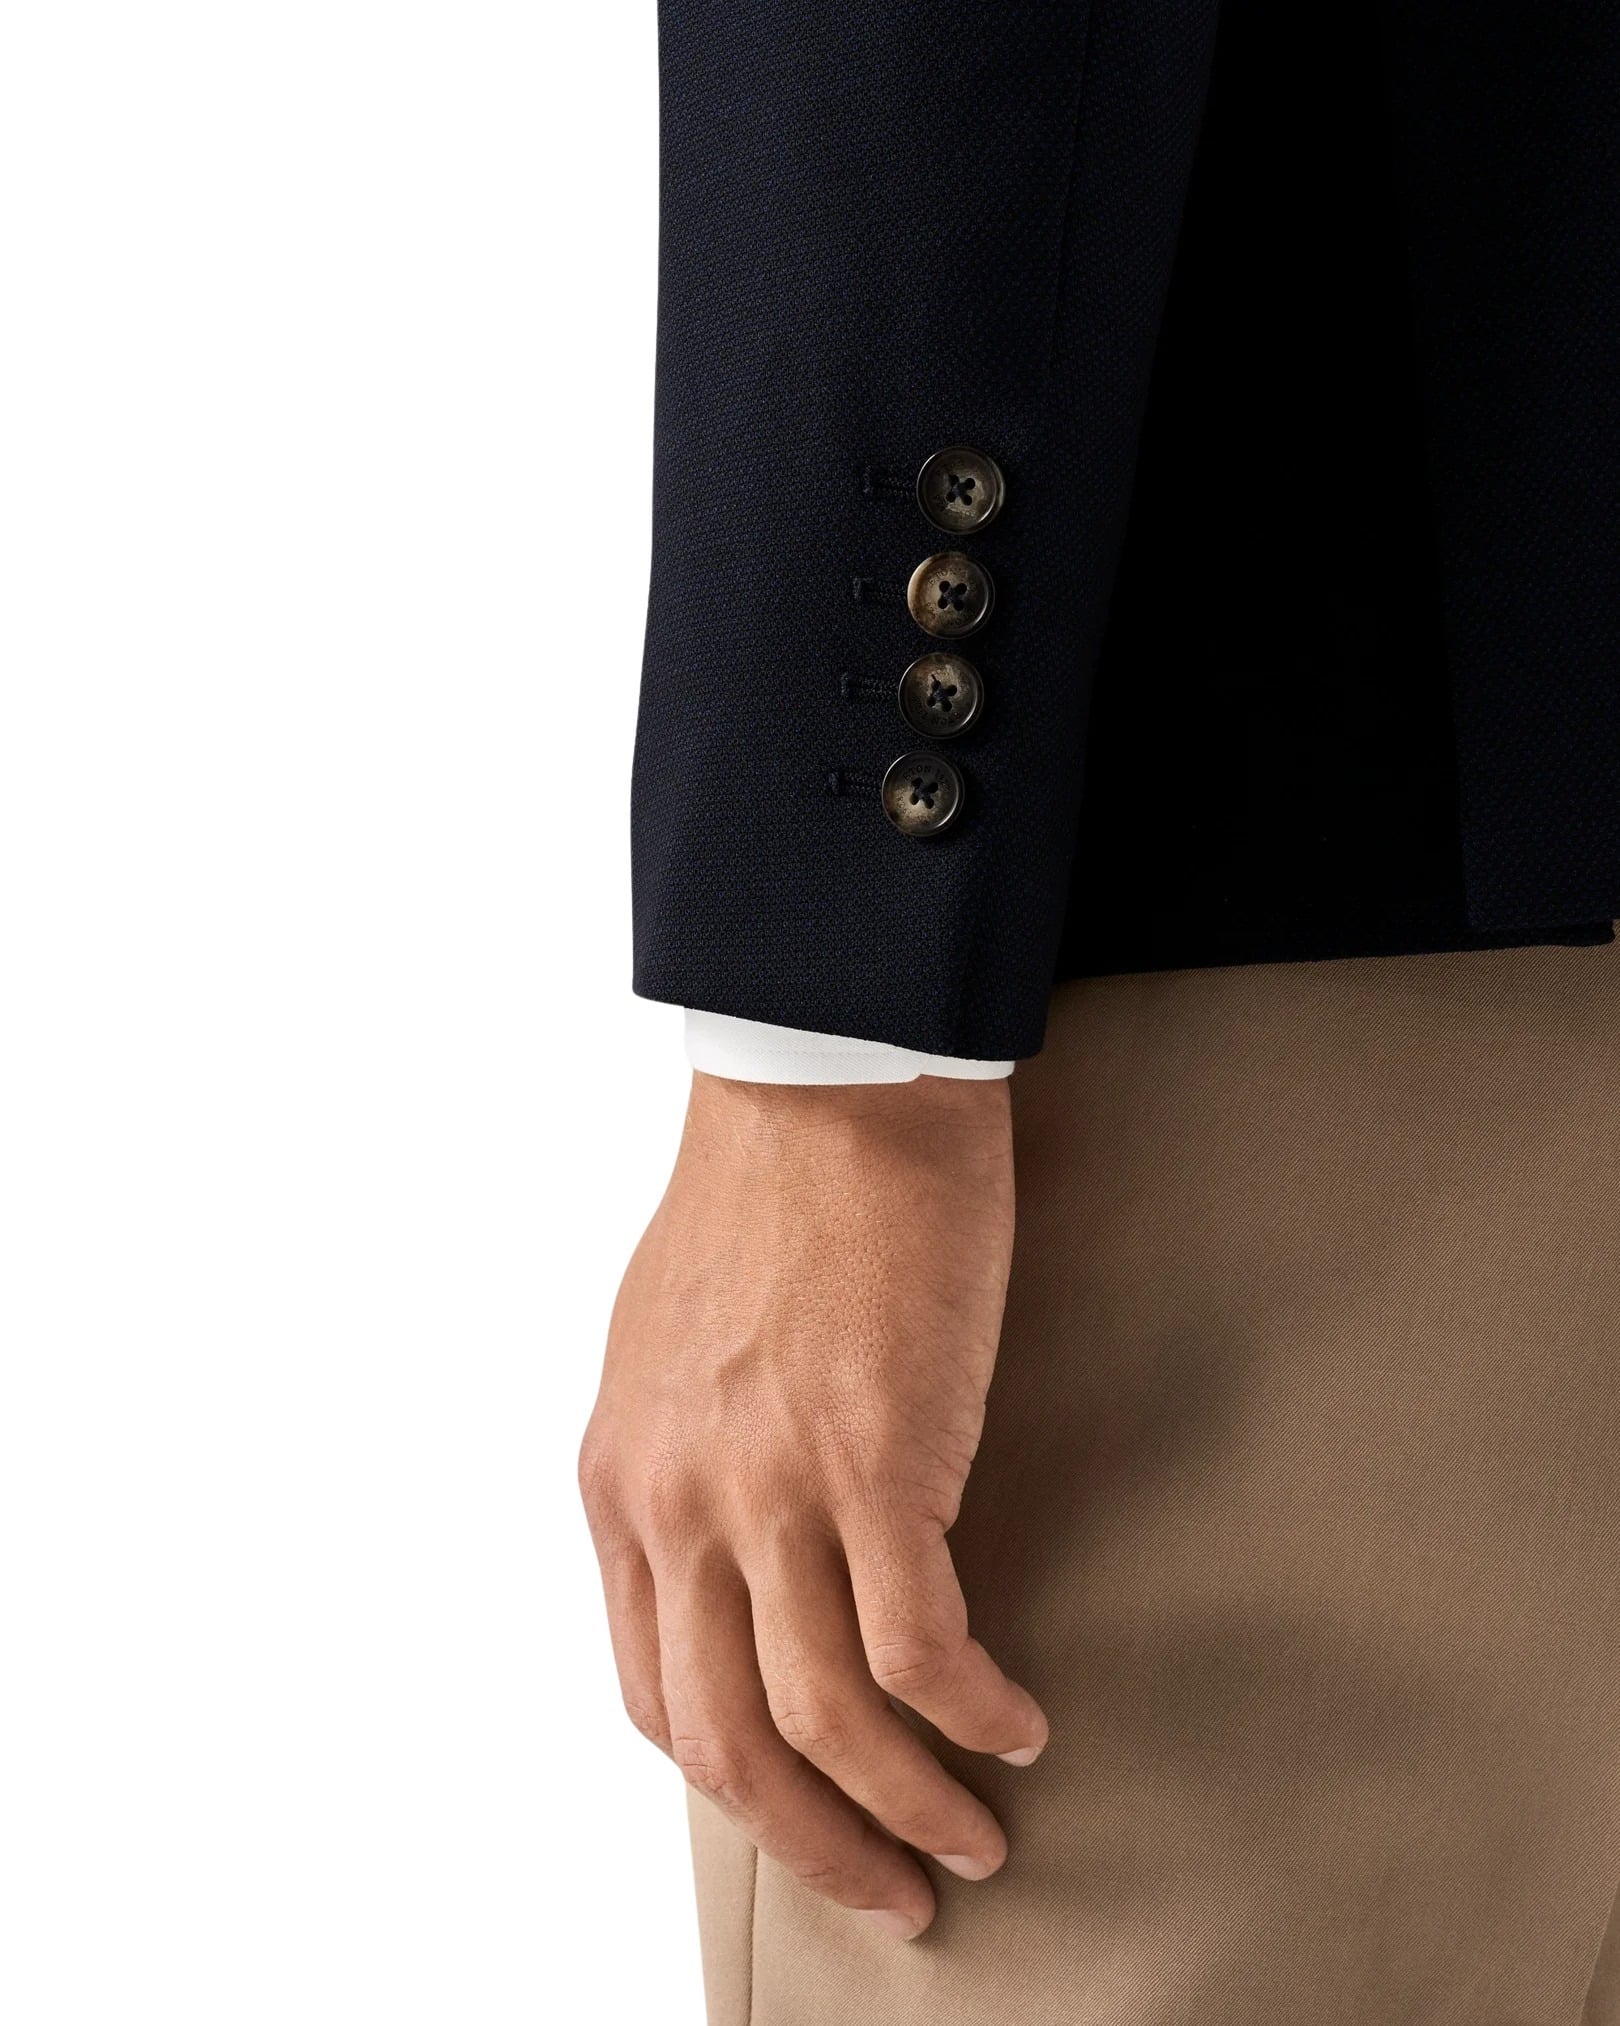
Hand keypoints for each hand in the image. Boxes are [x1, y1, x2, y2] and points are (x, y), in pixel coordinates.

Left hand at [579, 1070, 1045, 1940]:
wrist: (825, 1085)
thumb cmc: (764, 1196)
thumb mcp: (667, 1347)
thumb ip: (682, 1459)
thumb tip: (736, 1549)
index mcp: (623, 1482)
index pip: (652, 1692)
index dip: (734, 1780)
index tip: (801, 1816)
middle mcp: (679, 1504)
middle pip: (732, 1741)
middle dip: (818, 1843)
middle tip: (895, 1894)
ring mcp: (770, 1487)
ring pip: (829, 1719)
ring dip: (908, 1808)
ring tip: (974, 1841)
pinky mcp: (875, 1458)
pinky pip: (921, 1645)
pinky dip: (973, 1710)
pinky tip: (1020, 1724)